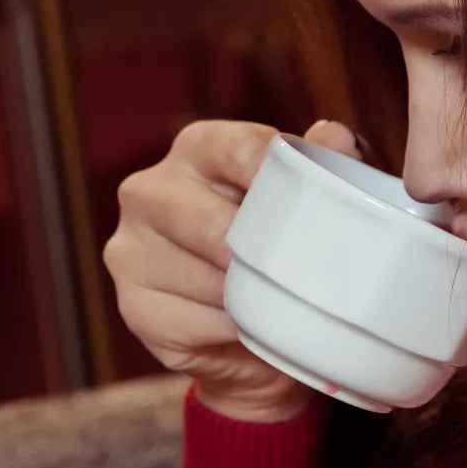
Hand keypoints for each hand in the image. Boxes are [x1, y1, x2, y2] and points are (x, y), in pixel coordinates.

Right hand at [103, 117, 364, 423]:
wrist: (247, 332)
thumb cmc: (278, 245)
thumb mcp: (312, 199)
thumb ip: (325, 164)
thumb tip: (335, 135)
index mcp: (198, 148)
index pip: (239, 151)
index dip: (282, 179)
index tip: (319, 206)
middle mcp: (149, 190)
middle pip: (215, 224)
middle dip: (267, 255)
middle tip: (307, 275)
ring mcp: (131, 248)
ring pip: (207, 279)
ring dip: (253, 298)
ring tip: (280, 301)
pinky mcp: (132, 305)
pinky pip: (196, 323)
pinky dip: (233, 331)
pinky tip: (248, 326)